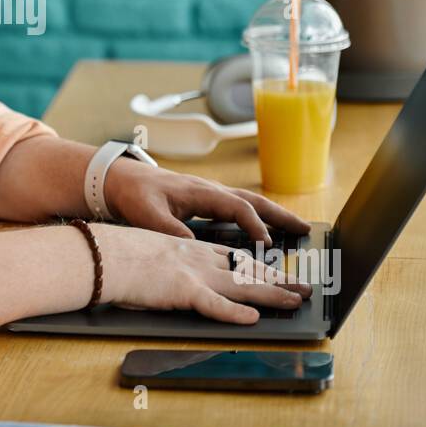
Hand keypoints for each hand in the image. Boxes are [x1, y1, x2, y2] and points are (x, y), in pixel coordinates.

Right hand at [92, 223, 311, 321]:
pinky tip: (252, 319)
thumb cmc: (120, 256)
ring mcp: (194, 274)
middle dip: (278, 280)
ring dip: (271, 294)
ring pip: (242, 285)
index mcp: (191, 250)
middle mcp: (200, 259)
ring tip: (295, 301)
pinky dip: (234, 313)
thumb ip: (170, 263)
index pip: (235, 257)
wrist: (104, 254)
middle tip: (303, 289)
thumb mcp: (153, 252)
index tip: (279, 273)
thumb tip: (174, 275)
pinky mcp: (183, 291)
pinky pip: (214, 305)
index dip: (261, 267)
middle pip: (248, 270)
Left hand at [102, 157, 310, 245]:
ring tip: (296, 229)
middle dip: (280, 215)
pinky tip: (264, 231)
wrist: (120, 180)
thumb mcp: (148, 215)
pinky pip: (238, 209)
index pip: (238, 207)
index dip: (254, 226)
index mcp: (201, 192)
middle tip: (305, 230)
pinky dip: (257, 218)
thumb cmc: (134, 195)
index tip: (266, 245)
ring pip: (249, 203)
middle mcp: (211, 191)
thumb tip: (194, 247)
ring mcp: (210, 195)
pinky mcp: (205, 202)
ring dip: (273, 215)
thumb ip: (170, 230)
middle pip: (253, 201)